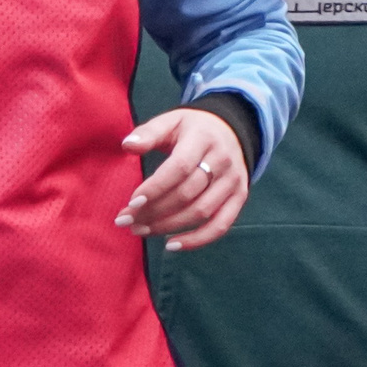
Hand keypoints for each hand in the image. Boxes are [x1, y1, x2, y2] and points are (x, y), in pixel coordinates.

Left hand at [117, 109, 247, 250]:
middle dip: (154, 211)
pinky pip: (221, 226)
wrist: (231, 130)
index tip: (131, 203)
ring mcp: (234, 181)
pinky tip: (171, 245)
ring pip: (200, 212)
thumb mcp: (171, 121)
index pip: (180, 167)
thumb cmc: (192, 129)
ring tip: (141, 230)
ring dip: (168, 226)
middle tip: (127, 221)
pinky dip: (197, 240)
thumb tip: (127, 146)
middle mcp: (223, 161)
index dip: (156, 188)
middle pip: (187, 193)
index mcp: (203, 138)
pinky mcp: (240, 197)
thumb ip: (149, 133)